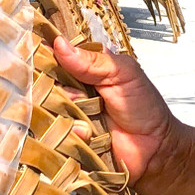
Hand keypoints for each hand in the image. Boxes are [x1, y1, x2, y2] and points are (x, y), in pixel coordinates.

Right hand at [51, 37, 194, 194]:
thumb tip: (60, 44)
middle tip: (79, 96)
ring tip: (87, 118)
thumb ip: (93, 61)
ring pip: (47, 110)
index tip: (38, 57)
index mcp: (84, 71)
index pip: (56, 59)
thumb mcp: (123, 74)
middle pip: (45, 85)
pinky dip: (72, 133)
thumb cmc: (143, 108)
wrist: (155, 150)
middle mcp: (71, 92)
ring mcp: (68, 118)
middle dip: (58, 89)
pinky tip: (88, 135)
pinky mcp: (68, 142)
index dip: (47, 58)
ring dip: (67, 113)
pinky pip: (55, 136)